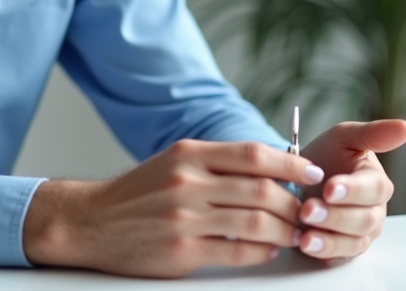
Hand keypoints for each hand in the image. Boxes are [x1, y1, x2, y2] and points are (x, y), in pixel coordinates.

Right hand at [22, 139, 325, 277]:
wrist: (91, 222)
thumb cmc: (139, 193)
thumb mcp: (175, 163)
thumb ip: (218, 164)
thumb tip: (272, 171)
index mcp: (189, 154)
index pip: (253, 154)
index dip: (291, 164)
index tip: (313, 174)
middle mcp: (188, 182)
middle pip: (261, 190)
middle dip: (294, 203)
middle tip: (309, 211)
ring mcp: (185, 218)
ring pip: (256, 222)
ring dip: (285, 230)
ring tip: (295, 233)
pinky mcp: (181, 251)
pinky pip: (238, 252)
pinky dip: (262, 251)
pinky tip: (267, 248)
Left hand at [295, 119, 405, 262]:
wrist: (301, 177)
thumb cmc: (327, 156)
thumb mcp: (344, 137)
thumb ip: (373, 134)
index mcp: (376, 182)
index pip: (373, 189)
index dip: (352, 190)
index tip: (329, 188)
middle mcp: (373, 211)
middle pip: (363, 220)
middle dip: (334, 216)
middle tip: (308, 210)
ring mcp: (360, 233)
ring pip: (352, 242)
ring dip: (328, 240)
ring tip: (305, 235)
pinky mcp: (344, 250)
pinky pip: (338, 257)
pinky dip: (323, 253)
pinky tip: (306, 246)